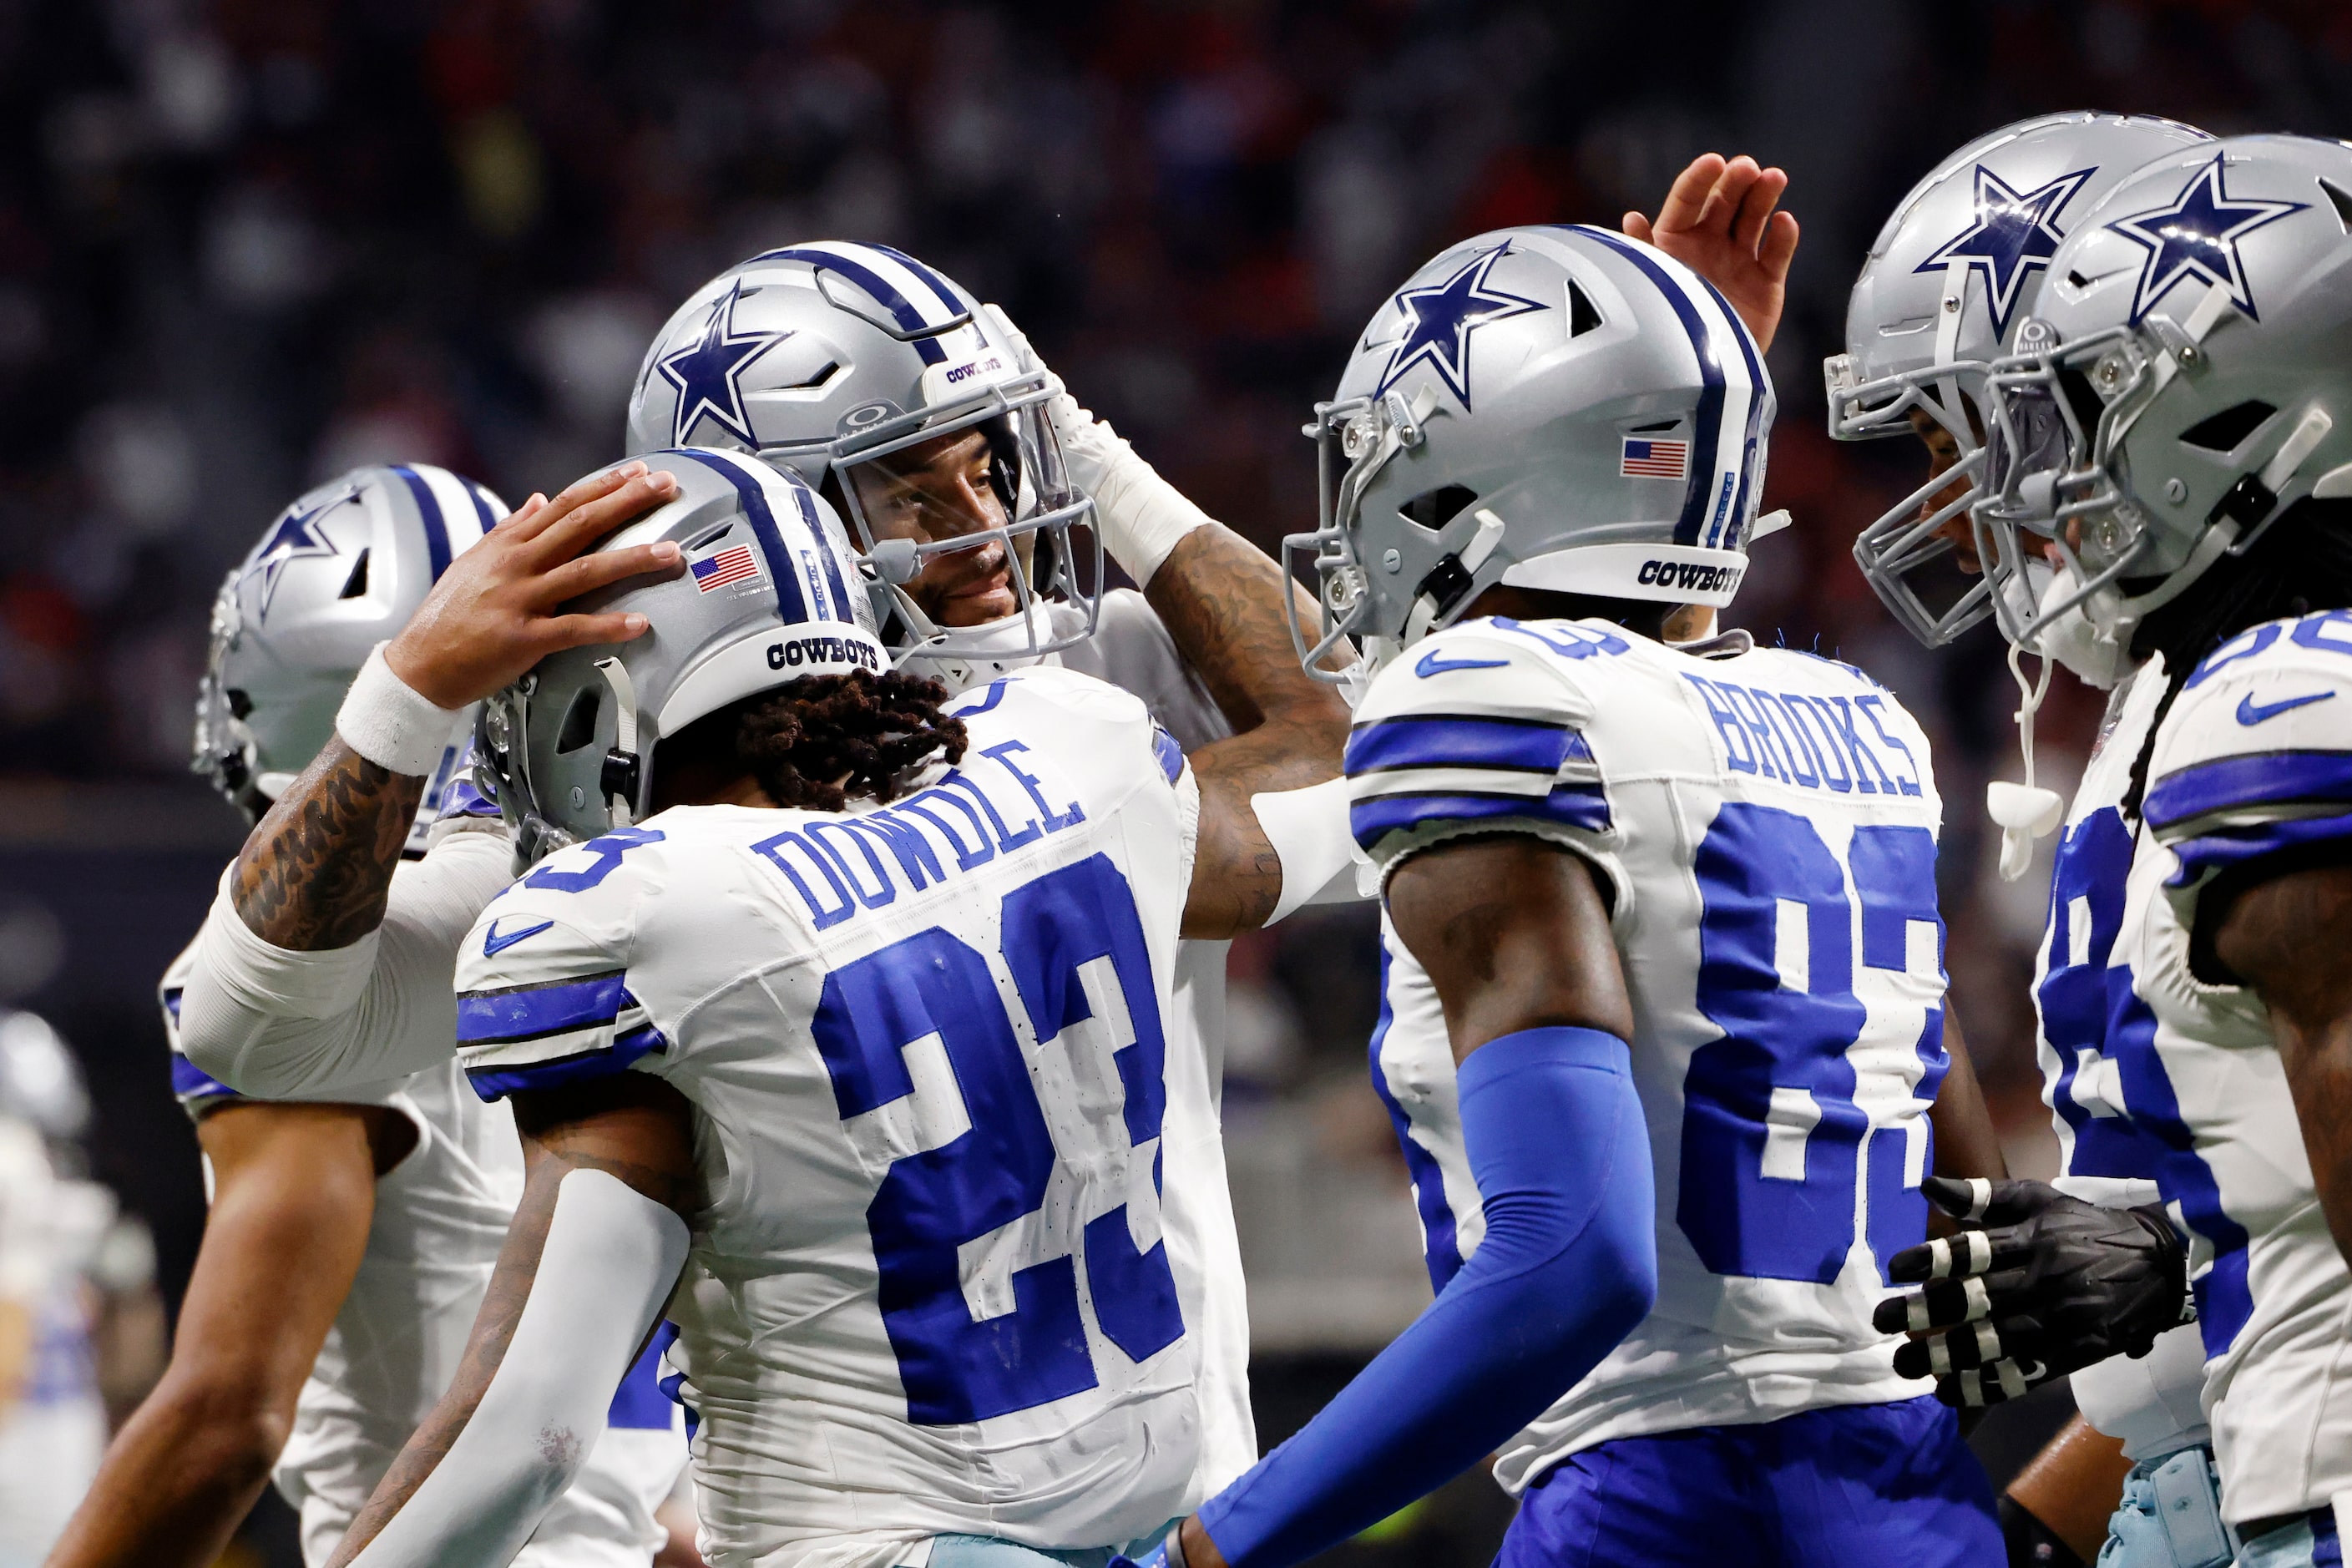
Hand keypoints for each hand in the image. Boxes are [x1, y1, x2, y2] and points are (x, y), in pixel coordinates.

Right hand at [385, 462, 682, 708]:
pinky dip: (608, 626)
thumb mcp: (474, 561)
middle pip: (580, 525)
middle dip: (627, 504)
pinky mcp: (523, 639)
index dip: (605, 486)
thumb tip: (539, 500)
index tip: (640, 472)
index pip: (564, 505)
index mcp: (508, 545)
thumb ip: (511, 530)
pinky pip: (573, 630)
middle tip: (667, 488)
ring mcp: (520, 600)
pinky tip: (639, 624)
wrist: (418, 665)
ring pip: (584, 572)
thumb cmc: (448, 615)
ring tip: (671, 553)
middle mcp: (516, 565)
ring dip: (632, 560)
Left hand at [1624, 153, 1797, 352]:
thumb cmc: (1664, 330)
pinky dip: (1783, 237)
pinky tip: (1785, 223)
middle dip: (1736, 182)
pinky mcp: (1765, 283)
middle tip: (1747, 168)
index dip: (1699, 179)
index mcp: (1675, 241)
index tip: (1713, 162)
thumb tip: (1632, 217)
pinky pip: (1777, 254)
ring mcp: (1738, 262)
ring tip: (1773, 179)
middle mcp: (1708, 246)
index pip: (1686, 199)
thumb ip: (1644, 252)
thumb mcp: (1648, 286)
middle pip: (1724, 203)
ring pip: (1754, 219)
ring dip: (1764, 197)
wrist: (1696, 378)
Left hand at [1871, 1177, 2189, 1408]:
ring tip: (1904, 1364)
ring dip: (1946, 1356)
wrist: (2159, 1265)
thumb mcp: (2040, 1199)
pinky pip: (2024, 1373)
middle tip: (1881, 1321)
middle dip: (1926, 1312)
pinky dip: (1985, 1385)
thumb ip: (1983, 1195)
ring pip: (1996, 1342)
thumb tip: (1928, 1185)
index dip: (1932, 1259)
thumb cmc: (2084, 1228)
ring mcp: (2060, 1321)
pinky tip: (1948, 1391)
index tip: (1894, 1271)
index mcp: (2032, 1240)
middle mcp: (2043, 1280)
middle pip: (1977, 1299)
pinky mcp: (2074, 1354)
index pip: (1974, 1250)